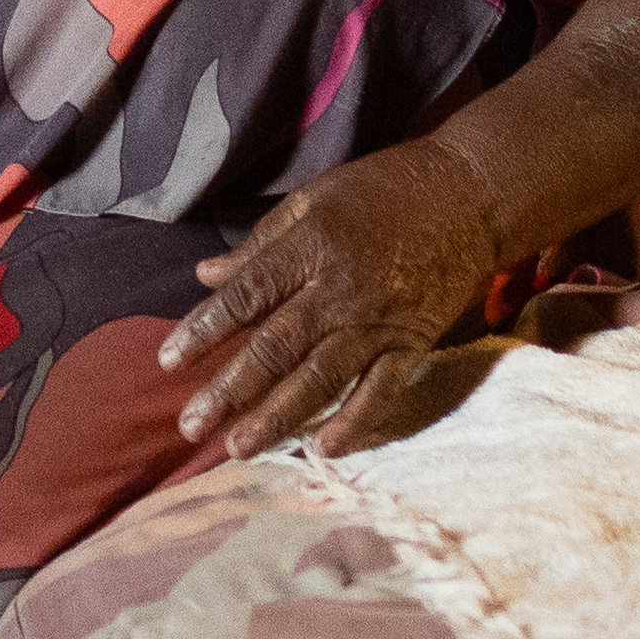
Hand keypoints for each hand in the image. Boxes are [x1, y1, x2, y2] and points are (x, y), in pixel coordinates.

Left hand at [165, 140, 503, 456]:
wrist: (472, 193)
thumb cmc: (386, 189)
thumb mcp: (317, 199)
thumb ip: (261, 242)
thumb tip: (205, 276)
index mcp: (311, 246)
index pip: (245, 295)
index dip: (203, 329)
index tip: (167, 362)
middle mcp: (340, 289)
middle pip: (274, 347)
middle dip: (229, 390)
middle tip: (190, 427)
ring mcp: (378, 321)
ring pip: (319, 378)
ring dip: (277, 417)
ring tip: (238, 449)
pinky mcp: (413, 342)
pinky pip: (380, 391)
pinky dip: (353, 422)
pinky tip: (321, 448)